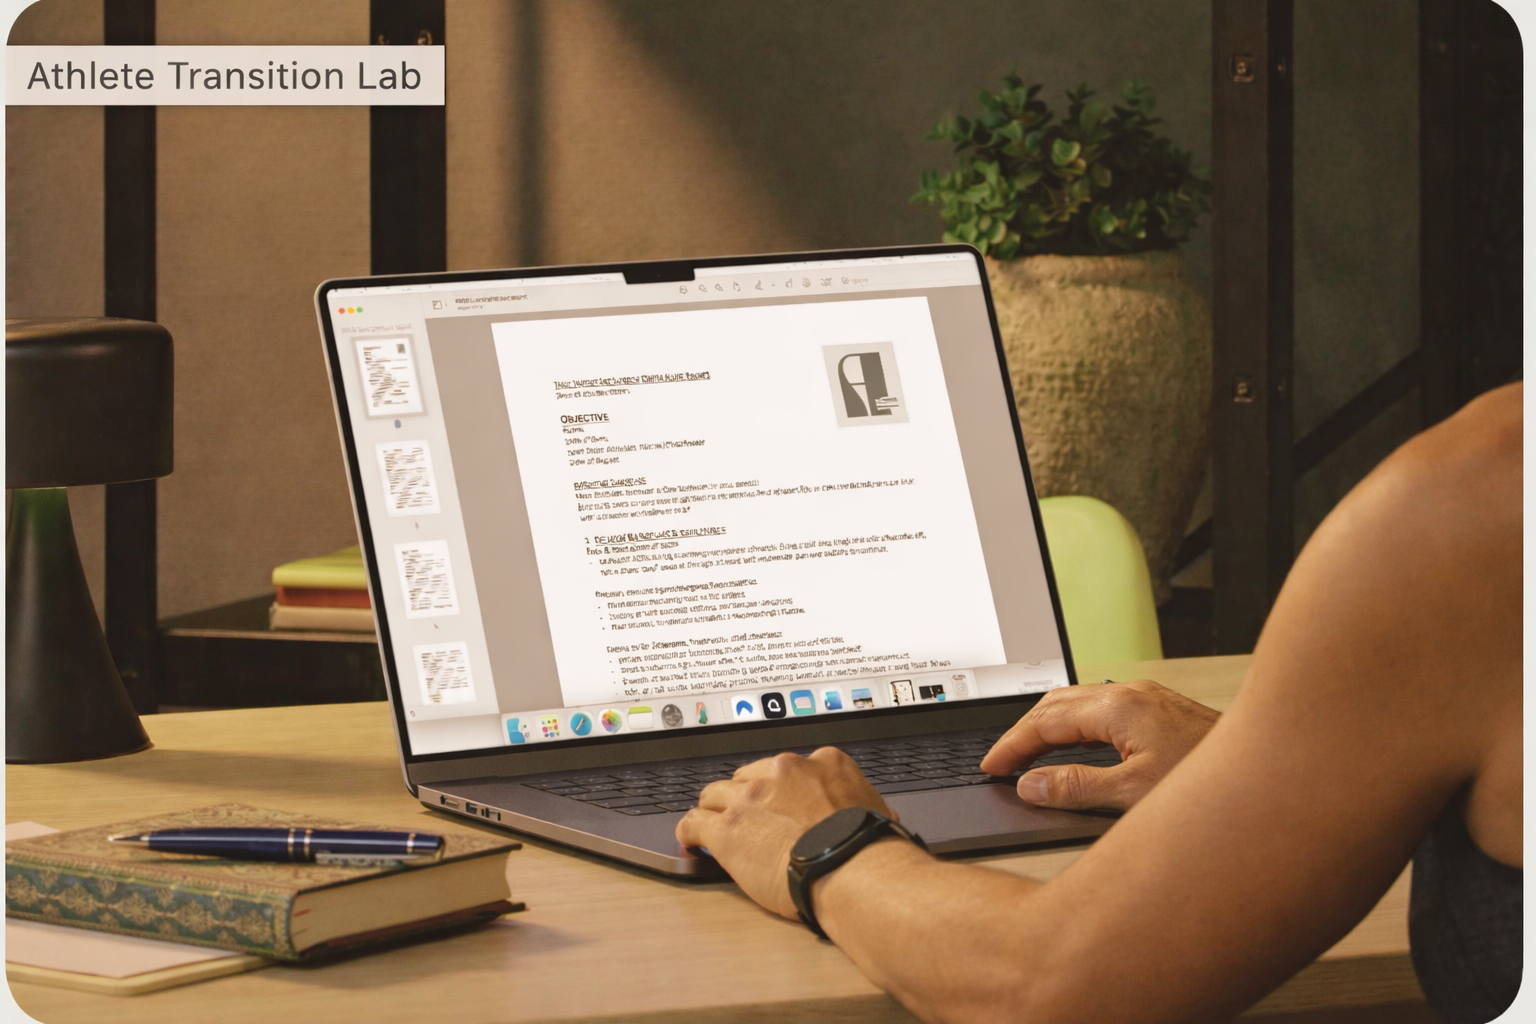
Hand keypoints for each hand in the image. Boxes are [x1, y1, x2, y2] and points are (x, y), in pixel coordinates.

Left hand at [675, 747, 894, 919]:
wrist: (852, 868)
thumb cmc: (868, 848)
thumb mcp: (877, 808)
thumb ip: (860, 801)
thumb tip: (872, 812)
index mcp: (822, 763)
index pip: (787, 768)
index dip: (778, 788)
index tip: (777, 801)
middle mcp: (782, 772)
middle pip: (747, 777)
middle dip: (745, 797)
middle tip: (747, 818)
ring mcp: (751, 798)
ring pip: (716, 794)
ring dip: (715, 810)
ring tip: (711, 824)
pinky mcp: (728, 828)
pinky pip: (694, 822)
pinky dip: (689, 830)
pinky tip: (689, 839)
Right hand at [980, 679, 1219, 810]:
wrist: (1271, 771)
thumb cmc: (1211, 781)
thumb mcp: (1133, 793)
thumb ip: (1076, 788)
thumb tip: (1031, 784)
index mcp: (1117, 709)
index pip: (1045, 722)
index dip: (1012, 745)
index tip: (992, 766)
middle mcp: (1130, 695)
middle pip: (1056, 703)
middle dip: (1023, 731)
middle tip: (1002, 760)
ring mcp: (1147, 698)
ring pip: (1079, 702)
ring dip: (1048, 725)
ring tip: (1028, 752)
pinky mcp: (1160, 709)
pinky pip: (1101, 707)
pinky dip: (1074, 724)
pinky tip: (1076, 743)